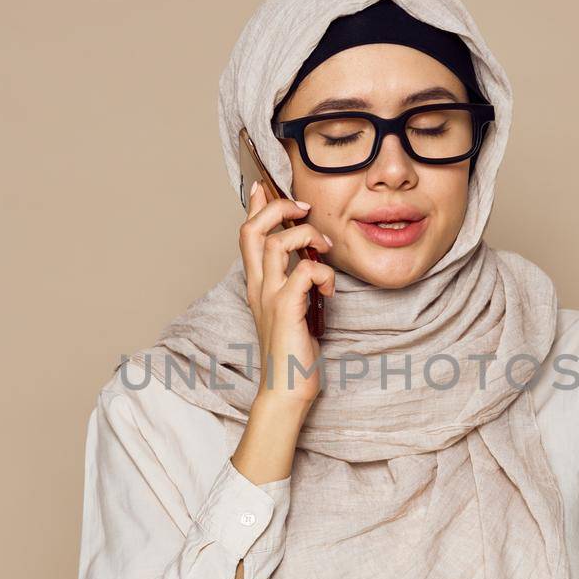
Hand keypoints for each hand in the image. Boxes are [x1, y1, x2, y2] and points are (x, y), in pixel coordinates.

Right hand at [237, 178, 335, 409]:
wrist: (285, 391)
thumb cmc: (292, 353)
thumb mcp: (291, 310)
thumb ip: (294, 285)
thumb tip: (310, 263)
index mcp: (257, 285)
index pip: (247, 234)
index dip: (255, 206)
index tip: (266, 187)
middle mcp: (258, 287)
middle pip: (253, 229)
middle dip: (278, 208)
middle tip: (303, 208)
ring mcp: (270, 298)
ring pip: (278, 243)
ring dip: (308, 236)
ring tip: (326, 249)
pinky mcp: (286, 310)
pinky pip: (304, 272)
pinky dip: (323, 273)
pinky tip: (331, 290)